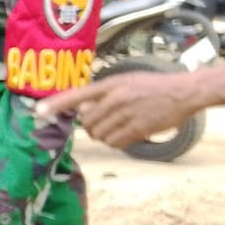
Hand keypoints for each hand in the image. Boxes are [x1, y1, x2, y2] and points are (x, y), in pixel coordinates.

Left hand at [38, 73, 199, 147]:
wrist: (185, 91)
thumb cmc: (153, 86)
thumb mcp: (126, 81)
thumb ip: (103, 95)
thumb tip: (82, 112)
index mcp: (111, 85)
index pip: (77, 95)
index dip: (56, 104)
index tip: (39, 111)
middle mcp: (116, 99)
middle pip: (87, 123)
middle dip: (90, 127)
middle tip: (102, 123)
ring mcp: (127, 115)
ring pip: (100, 135)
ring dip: (104, 136)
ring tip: (118, 127)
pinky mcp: (139, 129)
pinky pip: (116, 143)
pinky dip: (117, 143)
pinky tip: (127, 134)